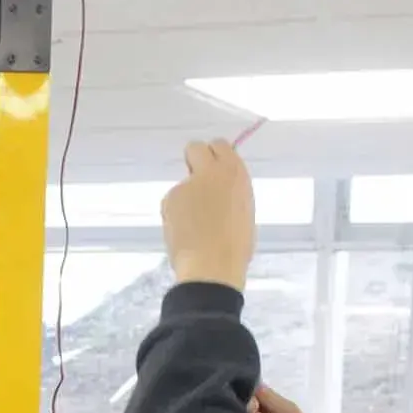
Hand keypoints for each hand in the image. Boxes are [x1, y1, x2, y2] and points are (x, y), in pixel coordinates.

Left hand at [161, 139, 257, 289]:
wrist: (211, 266)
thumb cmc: (235, 246)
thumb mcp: (243, 209)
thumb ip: (230, 191)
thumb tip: (219, 189)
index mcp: (234, 173)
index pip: (220, 146)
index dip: (215, 157)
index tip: (213, 169)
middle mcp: (210, 172)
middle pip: (195, 148)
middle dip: (194, 160)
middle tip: (197, 183)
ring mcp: (186, 185)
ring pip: (183, 183)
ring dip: (186, 196)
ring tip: (195, 224)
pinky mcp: (169, 199)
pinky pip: (172, 202)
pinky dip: (176, 213)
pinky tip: (184, 231)